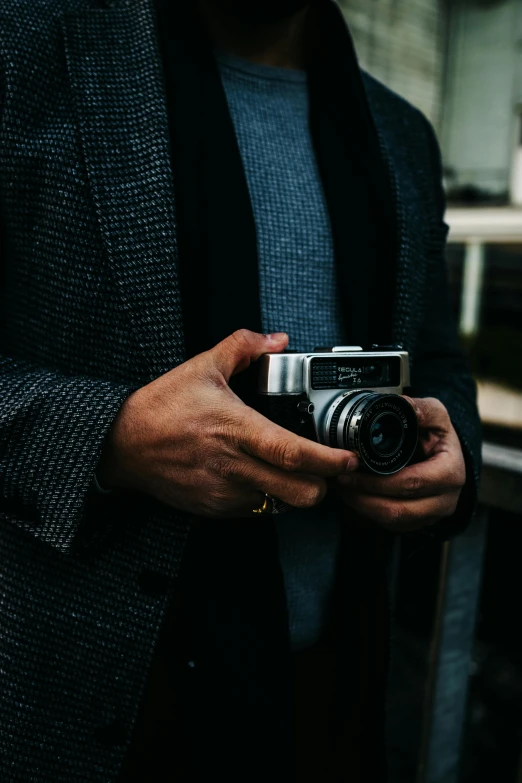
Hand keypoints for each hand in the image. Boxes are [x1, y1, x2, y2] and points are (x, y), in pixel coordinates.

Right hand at [98, 329, 357, 516]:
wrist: (123, 445)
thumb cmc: (161, 408)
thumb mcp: (202, 367)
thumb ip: (243, 347)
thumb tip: (276, 340)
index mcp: (236, 428)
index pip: (292, 452)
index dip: (328, 460)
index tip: (350, 458)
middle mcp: (234, 465)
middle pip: (299, 493)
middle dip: (324, 486)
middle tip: (328, 470)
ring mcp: (225, 491)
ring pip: (281, 506)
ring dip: (295, 492)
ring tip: (293, 472)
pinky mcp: (215, 508)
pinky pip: (256, 510)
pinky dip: (268, 497)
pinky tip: (259, 477)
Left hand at [336, 397, 465, 531]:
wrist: (446, 456)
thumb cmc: (439, 436)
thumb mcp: (436, 415)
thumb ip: (420, 409)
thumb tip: (400, 404)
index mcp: (450, 474)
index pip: (412, 483)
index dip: (379, 480)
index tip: (352, 468)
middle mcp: (444, 500)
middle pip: (398, 508)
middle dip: (363, 496)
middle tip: (340, 478)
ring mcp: (430, 515)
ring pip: (391, 520)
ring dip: (361, 505)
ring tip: (342, 486)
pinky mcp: (416, 522)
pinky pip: (389, 524)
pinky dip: (367, 510)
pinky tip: (353, 494)